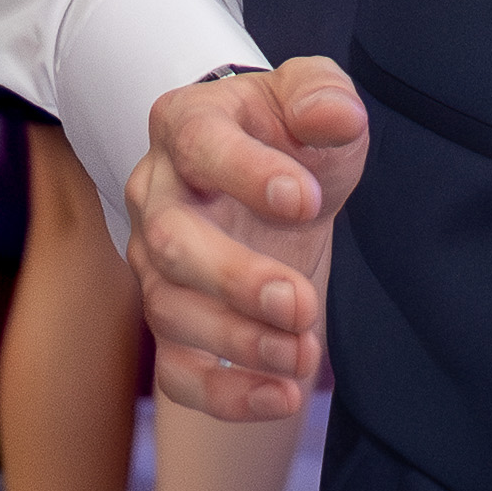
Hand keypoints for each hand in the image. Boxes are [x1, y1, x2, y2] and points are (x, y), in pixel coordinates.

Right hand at [124, 58, 367, 421]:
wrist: (273, 178)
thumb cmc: (288, 133)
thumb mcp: (312, 94)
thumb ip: (322, 94)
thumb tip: (335, 117)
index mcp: (185, 125)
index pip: (200, 145)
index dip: (247, 174)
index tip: (307, 200)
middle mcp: (157, 195)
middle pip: (169, 242)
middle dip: (234, 279)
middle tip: (300, 303)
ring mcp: (156, 264)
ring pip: (171, 311)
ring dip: (239, 342)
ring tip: (303, 353)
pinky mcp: (175, 319)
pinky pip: (176, 371)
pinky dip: (223, 395)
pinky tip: (278, 396)